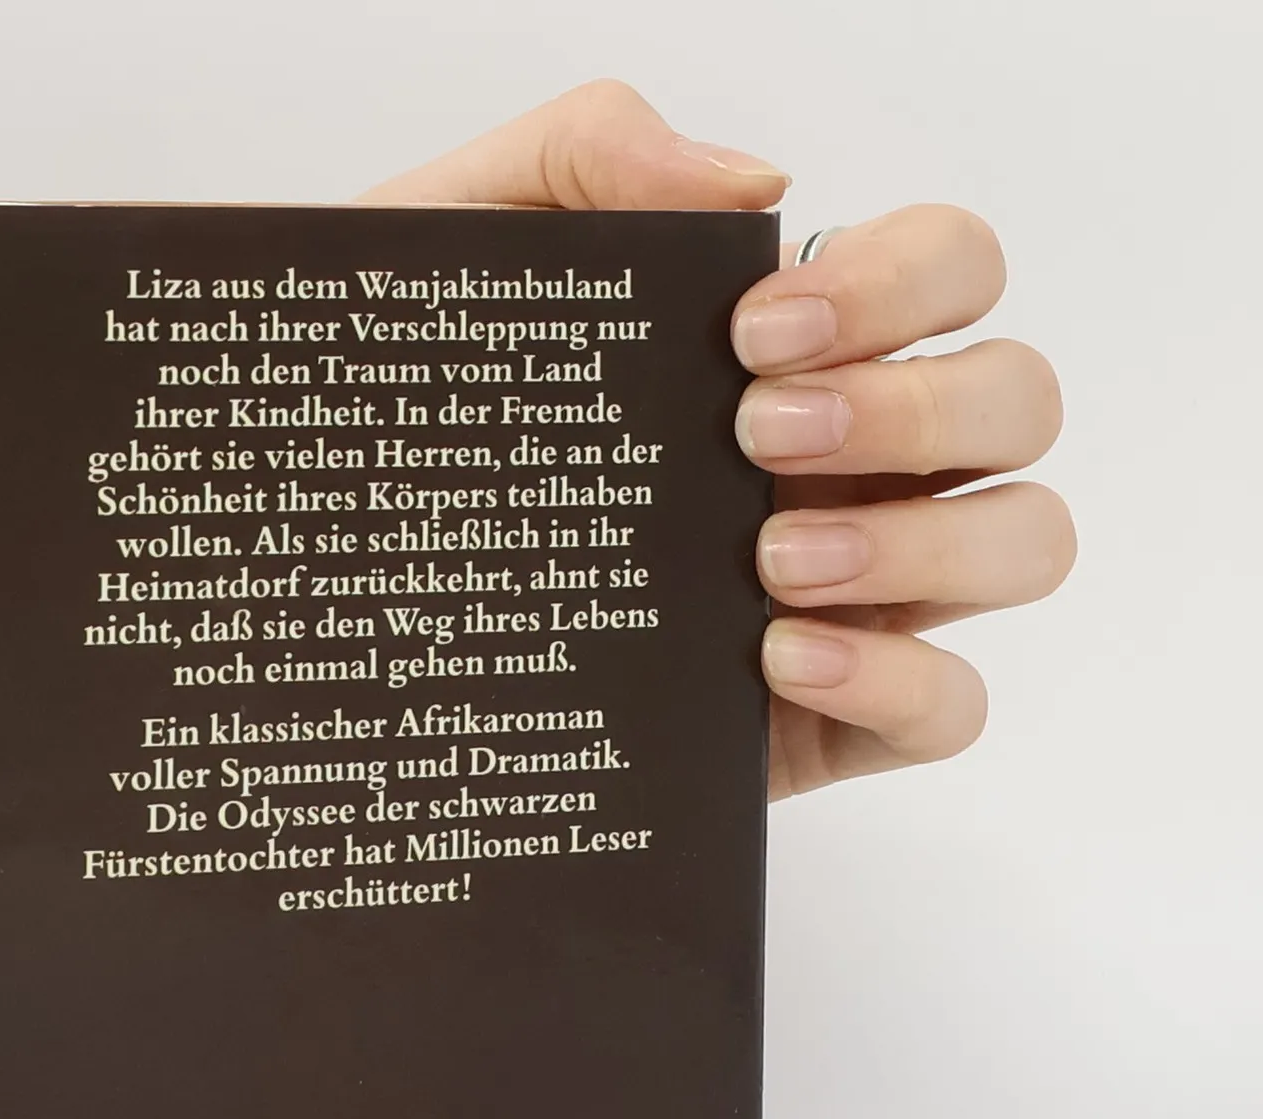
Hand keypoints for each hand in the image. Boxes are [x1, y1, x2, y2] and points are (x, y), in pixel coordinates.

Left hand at [361, 82, 1074, 798]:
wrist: (339, 592)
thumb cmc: (411, 412)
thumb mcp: (457, 254)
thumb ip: (585, 157)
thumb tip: (755, 188)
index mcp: (803, 344)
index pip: (951, 270)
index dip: (902, 280)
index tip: (754, 330)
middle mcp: (858, 458)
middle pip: (1016, 401)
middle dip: (916, 407)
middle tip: (755, 437)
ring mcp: (859, 591)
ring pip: (1023, 543)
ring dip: (927, 544)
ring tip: (771, 559)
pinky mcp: (827, 717)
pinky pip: (951, 707)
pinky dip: (902, 678)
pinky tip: (779, 659)